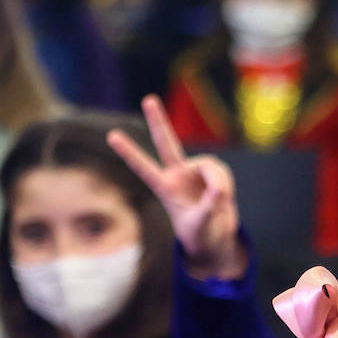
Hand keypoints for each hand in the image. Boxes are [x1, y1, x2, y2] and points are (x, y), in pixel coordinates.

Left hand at [108, 95, 245, 279]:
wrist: (216, 238)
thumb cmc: (201, 235)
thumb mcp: (201, 227)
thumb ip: (208, 209)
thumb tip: (218, 190)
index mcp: (165, 189)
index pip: (144, 168)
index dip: (129, 152)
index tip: (111, 136)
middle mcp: (178, 175)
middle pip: (166, 143)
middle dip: (158, 121)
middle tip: (148, 99)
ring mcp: (195, 172)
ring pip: (209, 165)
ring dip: (219, 182)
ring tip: (221, 201)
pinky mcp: (212, 174)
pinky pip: (222, 172)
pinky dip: (226, 185)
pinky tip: (224, 199)